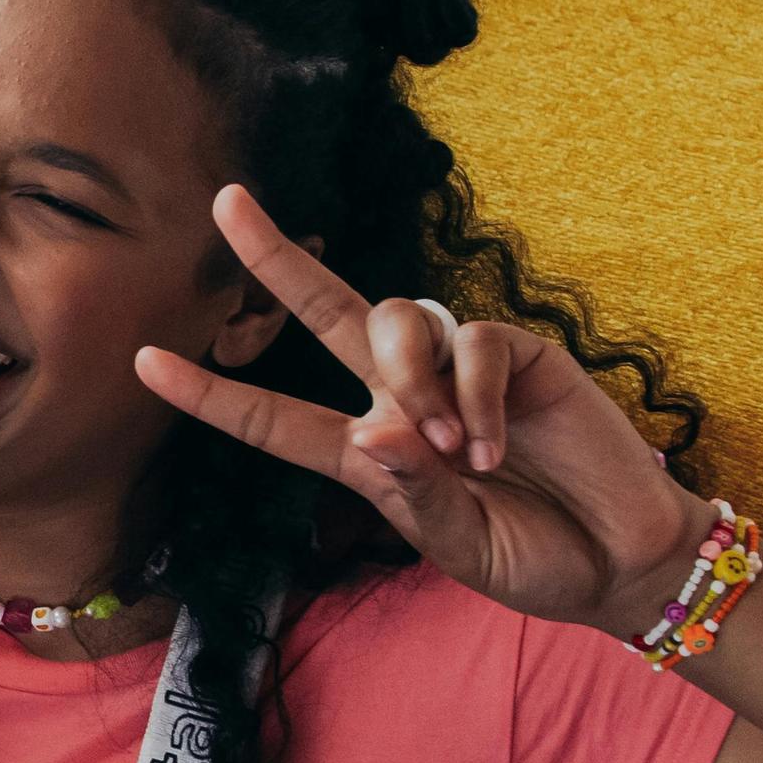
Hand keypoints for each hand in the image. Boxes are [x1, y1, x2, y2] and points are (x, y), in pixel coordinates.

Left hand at [133, 185, 715, 640]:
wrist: (619, 561)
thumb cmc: (531, 557)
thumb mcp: (461, 549)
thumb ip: (415, 499)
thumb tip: (373, 430)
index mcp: (367, 453)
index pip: (274, 417)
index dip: (211, 392)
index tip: (143, 363)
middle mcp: (402, 396)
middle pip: (326, 310)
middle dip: (274, 256)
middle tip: (226, 202)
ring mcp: (459, 370)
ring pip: (399, 320)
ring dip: (413, 381)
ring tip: (452, 454)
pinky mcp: (520, 354)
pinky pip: (476, 344)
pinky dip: (475, 396)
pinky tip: (494, 445)